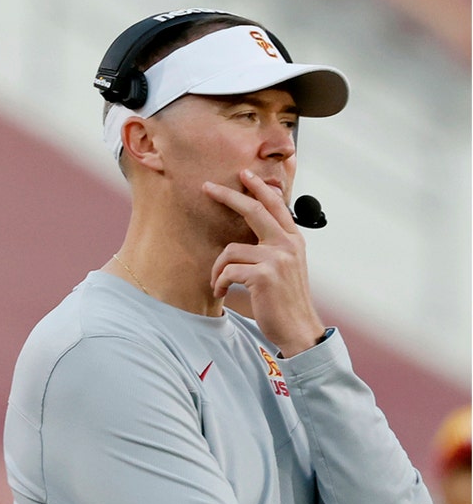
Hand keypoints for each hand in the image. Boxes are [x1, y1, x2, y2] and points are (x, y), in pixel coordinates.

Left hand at [203, 169, 325, 356]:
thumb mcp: (285, 268)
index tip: (244, 174)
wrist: (298, 329)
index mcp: (294, 241)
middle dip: (228, 196)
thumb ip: (272, 248)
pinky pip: (227, 271)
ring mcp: (277, 259)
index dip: (259, 188)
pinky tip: (221, 292)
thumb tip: (249, 235)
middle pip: (254, 210)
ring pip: (230, 250)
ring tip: (219, 284)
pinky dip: (218, 282)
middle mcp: (288, 245)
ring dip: (218, 269)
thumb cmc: (285, 300)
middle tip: (206, 187)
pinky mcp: (264, 275)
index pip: (275, 206)